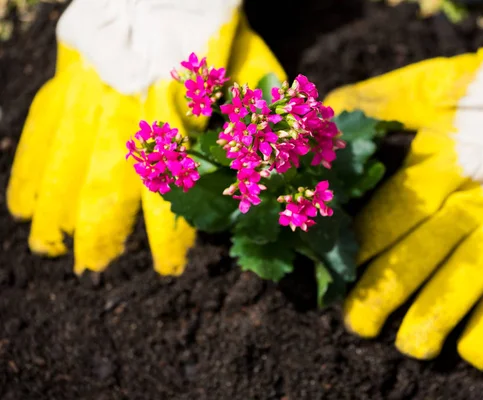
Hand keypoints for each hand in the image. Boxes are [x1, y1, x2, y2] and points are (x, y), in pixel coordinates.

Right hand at [6, 0, 285, 275]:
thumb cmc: (211, 21)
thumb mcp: (248, 67)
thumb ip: (255, 117)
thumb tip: (271, 163)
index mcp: (174, 118)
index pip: (170, 190)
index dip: (167, 234)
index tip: (168, 267)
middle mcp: (127, 115)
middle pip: (108, 186)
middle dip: (100, 231)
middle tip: (94, 268)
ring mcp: (91, 97)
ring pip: (67, 163)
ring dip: (56, 209)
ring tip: (46, 248)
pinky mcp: (68, 79)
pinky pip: (41, 127)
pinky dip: (28, 165)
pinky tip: (19, 204)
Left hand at [323, 0, 482, 370]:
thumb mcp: (427, 85)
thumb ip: (375, 101)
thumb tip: (326, 110)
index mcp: (444, 157)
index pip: (400, 206)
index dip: (369, 242)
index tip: (338, 272)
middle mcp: (478, 193)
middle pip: (430, 246)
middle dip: (392, 289)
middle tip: (360, 324)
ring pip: (477, 273)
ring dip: (442, 313)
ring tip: (413, 346)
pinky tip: (477, 354)